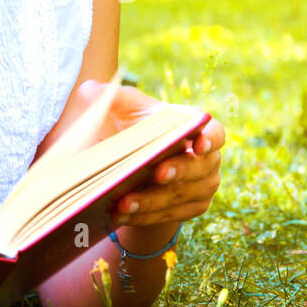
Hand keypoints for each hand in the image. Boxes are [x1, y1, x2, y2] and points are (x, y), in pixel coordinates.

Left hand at [74, 80, 226, 228]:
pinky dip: (144, 216)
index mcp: (196, 130)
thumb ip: (114, 97)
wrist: (136, 167)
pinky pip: (168, 216)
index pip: (215, 132)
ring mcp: (201, 187)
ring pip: (180, 197)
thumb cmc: (137, 129)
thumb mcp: (127, 110)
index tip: (199, 144)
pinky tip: (121, 215)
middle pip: (199, 168)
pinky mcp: (189, 209)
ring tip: (123, 203)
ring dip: (152, 202)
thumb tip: (91, 90)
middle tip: (157, 174)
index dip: (211, 138)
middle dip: (178, 172)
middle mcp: (207, 160)